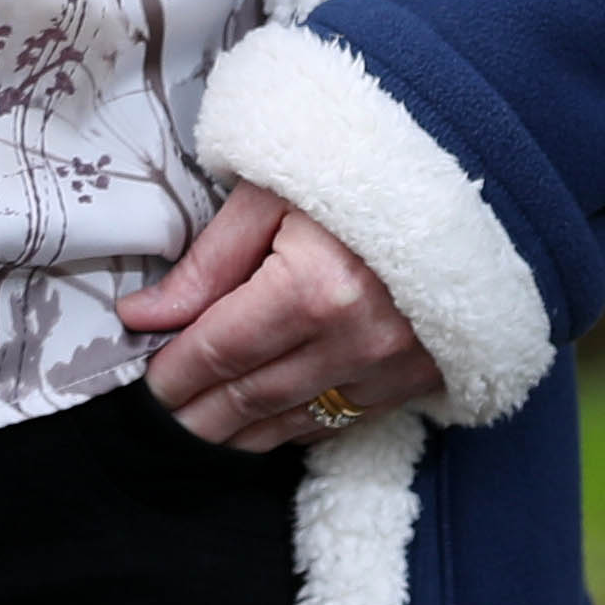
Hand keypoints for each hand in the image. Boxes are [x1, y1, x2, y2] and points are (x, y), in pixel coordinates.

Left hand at [119, 185, 435, 450]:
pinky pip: (345, 421)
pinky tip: (265, 427)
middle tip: (160, 421)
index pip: (221, 350)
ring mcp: (393, 367)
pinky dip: (297, 427)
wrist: (460, 178)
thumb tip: (144, 317)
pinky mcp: (421, 378)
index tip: (146, 383)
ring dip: (243, 434)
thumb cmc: (351, 170)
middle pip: (254, 397)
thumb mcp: (267, 196)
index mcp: (312, 288)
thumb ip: (207, 264)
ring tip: (201, 433)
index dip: (175, 373)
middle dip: (198, 415)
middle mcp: (355, 340)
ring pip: (298, 420)